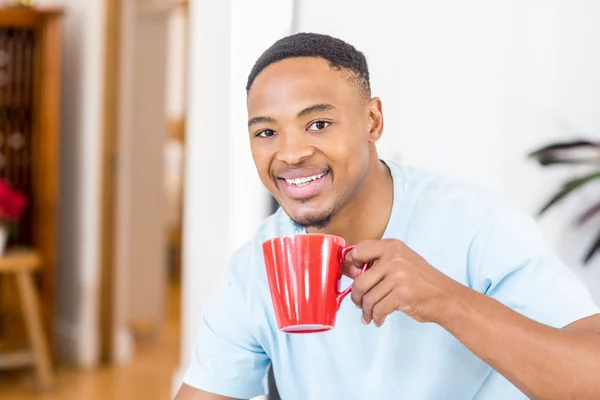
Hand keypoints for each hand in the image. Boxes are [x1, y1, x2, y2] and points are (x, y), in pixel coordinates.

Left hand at [344, 239, 463, 326]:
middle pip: (359, 280)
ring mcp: (398, 276)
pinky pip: (378, 309)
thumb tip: (349, 271)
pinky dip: (376, 317)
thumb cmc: (421, 281)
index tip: (352, 276)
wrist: (446, 297)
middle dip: (356, 296)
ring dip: (366, 310)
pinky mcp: (402, 294)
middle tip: (358, 303)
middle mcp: (394, 258)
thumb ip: (378, 263)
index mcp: (392, 246)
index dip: (351, 265)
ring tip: (369, 314)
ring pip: (367, 298)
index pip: (359, 250)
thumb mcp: (401, 262)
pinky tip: (378, 319)